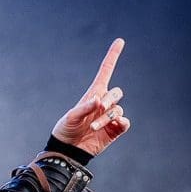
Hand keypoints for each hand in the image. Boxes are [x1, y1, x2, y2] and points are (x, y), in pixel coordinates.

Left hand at [51, 38, 129, 157]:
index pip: (106, 72)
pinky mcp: (113, 131)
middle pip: (116, 93)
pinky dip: (121, 122)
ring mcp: (109, 117)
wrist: (67, 150)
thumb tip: (99, 100)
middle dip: (109, 99)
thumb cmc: (66, 130)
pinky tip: (115, 125)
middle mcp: (103, 104)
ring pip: (117, 110)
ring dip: (106, 118)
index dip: (112, 56)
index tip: (119, 41)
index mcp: (93, 95)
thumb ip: (85, 107)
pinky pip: (124, 123)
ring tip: (92, 128)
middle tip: (99, 108)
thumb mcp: (71, 117)